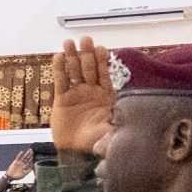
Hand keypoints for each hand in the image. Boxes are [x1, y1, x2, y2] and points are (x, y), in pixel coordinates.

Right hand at [5, 149, 36, 184]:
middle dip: (30, 154)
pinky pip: (18, 157)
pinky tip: (22, 152)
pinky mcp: (15, 162)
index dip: (31, 159)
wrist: (10, 177)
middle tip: (32, 151)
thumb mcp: (23, 175)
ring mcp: (19, 162)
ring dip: (26, 154)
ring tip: (29, 150)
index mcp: (25, 167)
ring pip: (23, 157)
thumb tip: (32, 169)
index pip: (29, 162)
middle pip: (27, 158)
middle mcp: (22, 164)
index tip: (34, 156)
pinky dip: (20, 155)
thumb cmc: (16, 177)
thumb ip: (27, 172)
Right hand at [48, 38, 115, 154]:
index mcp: (107, 95)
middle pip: (89, 68)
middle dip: (87, 53)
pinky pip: (61, 82)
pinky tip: (58, 57)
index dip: (103, 61)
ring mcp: (77, 93)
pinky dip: (59, 69)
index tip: (102, 49)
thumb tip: (133, 114)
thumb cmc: (98, 140)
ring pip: (74, 71)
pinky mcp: (62, 99)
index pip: (105, 74)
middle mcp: (92, 91)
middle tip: (85, 39)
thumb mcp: (115, 129)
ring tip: (68, 43)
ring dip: (72, 56)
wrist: (77, 152)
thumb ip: (121, 120)